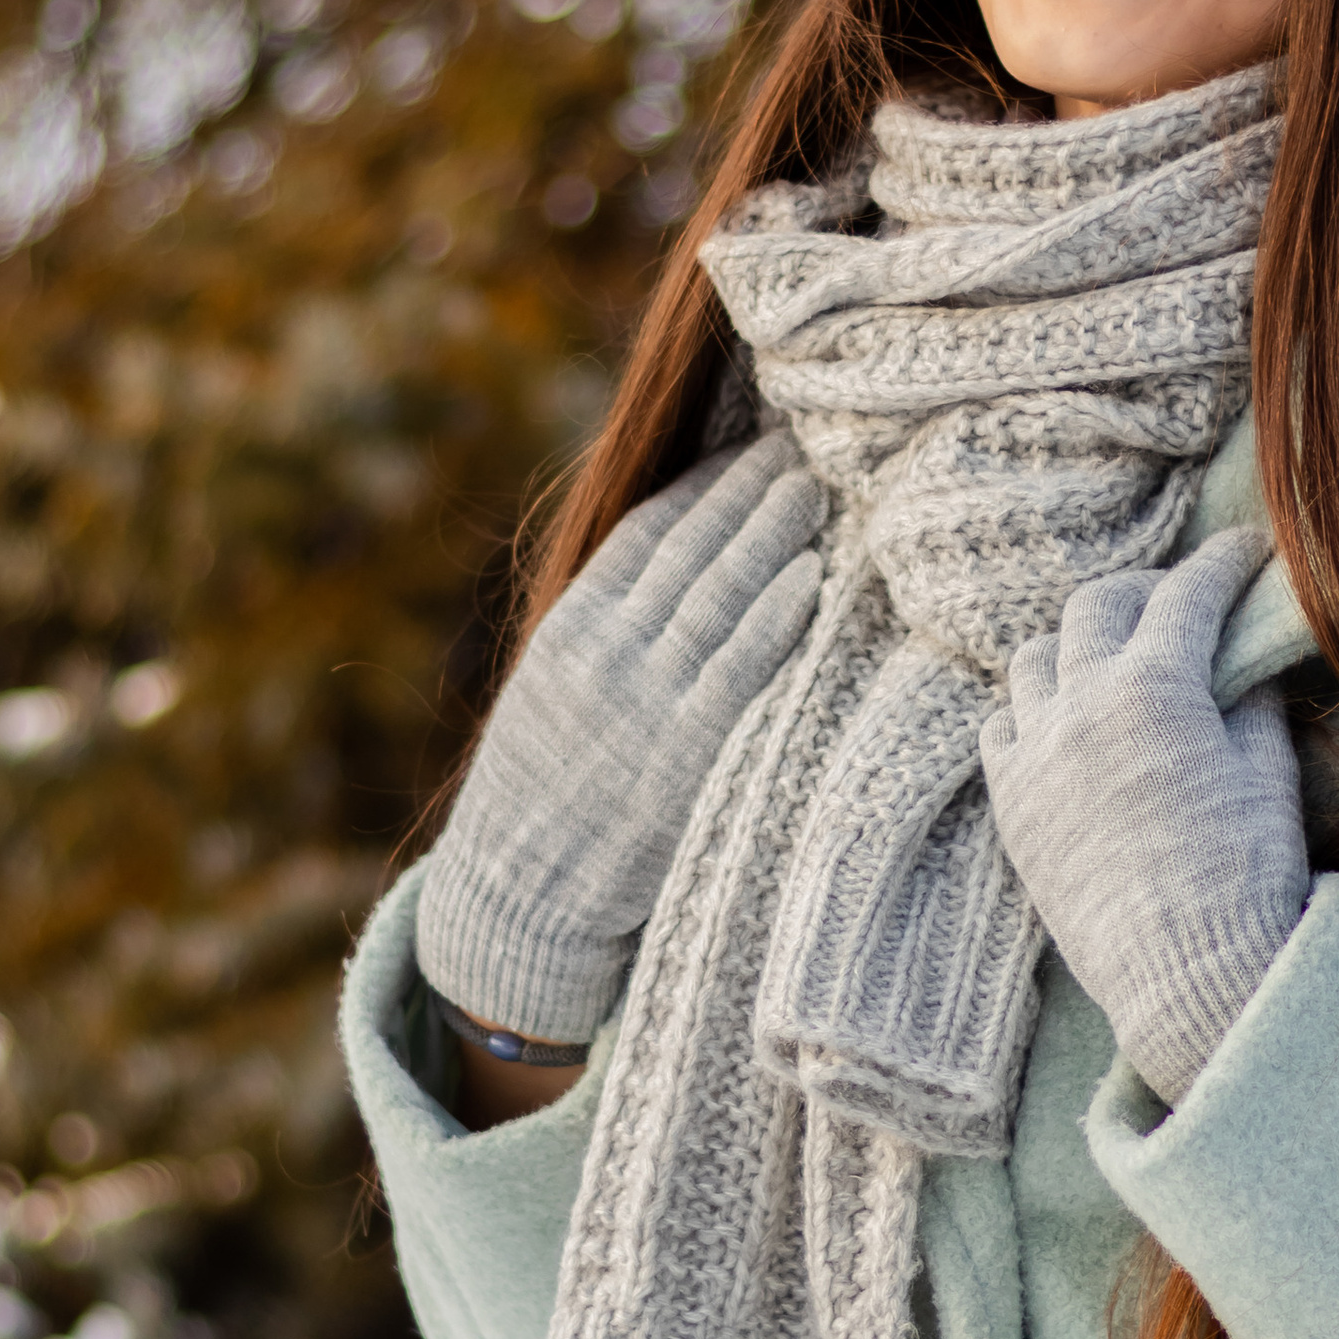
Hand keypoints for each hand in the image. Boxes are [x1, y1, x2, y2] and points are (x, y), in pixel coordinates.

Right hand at [418, 431, 825, 1043]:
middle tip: (801, 443)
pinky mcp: (685, 749)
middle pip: (695, 548)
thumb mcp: (552, 695)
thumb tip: (671, 573)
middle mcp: (608, 652)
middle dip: (749, 488)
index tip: (746, 448)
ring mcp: (648, 698)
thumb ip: (606, 633)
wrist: (522, 896)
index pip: (650, 532)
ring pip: (721, 593)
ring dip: (773, 533)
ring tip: (815, 487)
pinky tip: (810, 575)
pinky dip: (776, 615)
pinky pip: (740, 667)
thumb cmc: (543, 796)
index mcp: (573, 629)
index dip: (704, 484)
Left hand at [981, 526, 1309, 1102]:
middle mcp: (1079, 708)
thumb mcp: (1268, 773)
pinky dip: (1031, 711)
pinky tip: (1065, 725)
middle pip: (1095, 607)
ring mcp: (1035, 757)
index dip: (1222, 563)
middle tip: (1178, 604)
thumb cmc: (1246, 878)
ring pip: (1033, 660)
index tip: (1245, 553)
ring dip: (1075, 646)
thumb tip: (1244, 664)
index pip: (1186, 594)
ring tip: (1113, 662)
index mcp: (1153, 689)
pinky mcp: (1012, 808)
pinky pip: (1000, 728)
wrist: (1189, 976)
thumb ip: (1249, 702)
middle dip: (1142, 592)